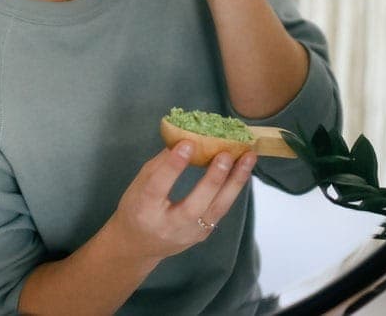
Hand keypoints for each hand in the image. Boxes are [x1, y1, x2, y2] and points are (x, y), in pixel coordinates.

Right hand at [110, 142, 255, 261]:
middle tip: (226, 154)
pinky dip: (233, 189)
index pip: (159, 186)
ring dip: (235, 182)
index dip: (174, 165)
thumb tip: (186, 138)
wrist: (139, 246)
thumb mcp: (139, 183)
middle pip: (194, 204)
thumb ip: (161, 164)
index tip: (188, 143)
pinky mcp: (203, 234)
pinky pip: (220, 210)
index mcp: (144, 208)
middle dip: (213, 179)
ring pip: (216, 209)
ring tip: (249, 158)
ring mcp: (189, 234)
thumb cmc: (137, 206)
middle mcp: (169, 226)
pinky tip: (243, 170)